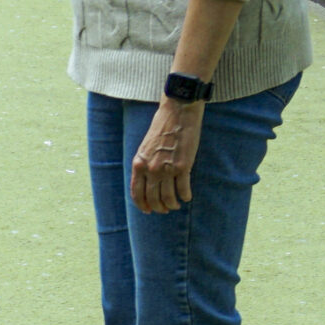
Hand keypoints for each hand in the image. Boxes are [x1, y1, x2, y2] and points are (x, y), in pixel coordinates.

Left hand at [131, 99, 203, 213]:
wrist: (177, 113)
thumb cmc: (162, 128)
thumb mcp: (145, 147)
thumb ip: (145, 164)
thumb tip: (148, 181)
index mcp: (138, 164)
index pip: (137, 192)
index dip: (142, 205)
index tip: (148, 211)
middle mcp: (150, 169)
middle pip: (152, 198)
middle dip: (158, 208)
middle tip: (165, 210)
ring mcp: (166, 169)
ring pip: (168, 197)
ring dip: (172, 205)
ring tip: (176, 205)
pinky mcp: (183, 166)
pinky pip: (183, 189)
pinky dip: (185, 196)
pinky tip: (187, 197)